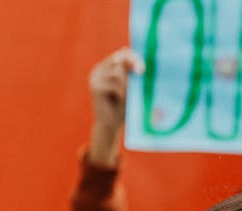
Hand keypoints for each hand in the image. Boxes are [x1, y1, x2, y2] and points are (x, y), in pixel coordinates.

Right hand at [87, 47, 144, 166]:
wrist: (110, 125)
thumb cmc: (124, 107)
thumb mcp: (132, 90)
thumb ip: (136, 77)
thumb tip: (147, 66)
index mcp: (109, 66)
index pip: (123, 53)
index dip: (134, 58)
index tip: (143, 70)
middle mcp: (100, 69)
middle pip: (119, 58)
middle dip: (133, 64)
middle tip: (142, 74)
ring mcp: (95, 77)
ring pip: (117, 72)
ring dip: (128, 84)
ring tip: (129, 95)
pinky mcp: (95, 86)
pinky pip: (113, 84)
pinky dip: (122, 92)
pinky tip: (122, 99)